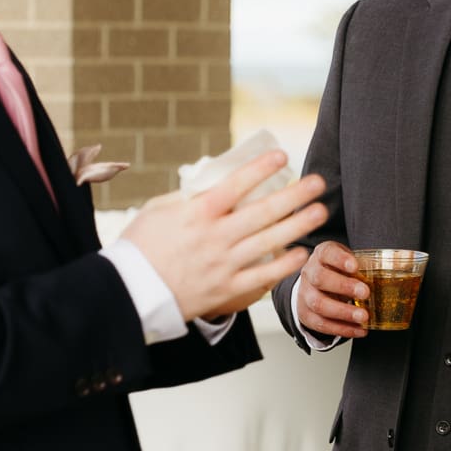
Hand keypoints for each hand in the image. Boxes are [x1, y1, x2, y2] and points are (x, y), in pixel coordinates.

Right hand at [121, 151, 326, 321]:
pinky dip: (284, 265)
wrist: (129, 294)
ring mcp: (223, 264)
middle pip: (263, 211)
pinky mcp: (226, 290)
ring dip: (298, 225)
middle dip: (295, 194)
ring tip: (320, 211)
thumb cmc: (139, 248)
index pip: (236, 185)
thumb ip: (186, 197)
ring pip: (269, 241)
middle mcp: (215, 237)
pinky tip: (301, 252)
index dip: (261, 169)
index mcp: (197, 214)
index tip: (282, 156)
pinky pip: (262, 275)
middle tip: (318, 182)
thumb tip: (211, 184)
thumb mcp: (156, 211)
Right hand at [295, 241, 370, 339]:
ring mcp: (305, 294)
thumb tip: (395, 274)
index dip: (340, 259)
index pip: (327, 253)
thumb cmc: (337, 271)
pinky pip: (321, 324)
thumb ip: (363, 266)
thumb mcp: (347, 261)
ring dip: (343, 312)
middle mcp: (310, 273)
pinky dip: (342, 329)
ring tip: (364, 317)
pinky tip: (359, 330)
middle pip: (320, 279)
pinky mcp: (306, 314)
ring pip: (319, 304)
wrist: (315, 285)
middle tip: (365, 292)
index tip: (355, 266)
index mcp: (321, 255)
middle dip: (343, 286)